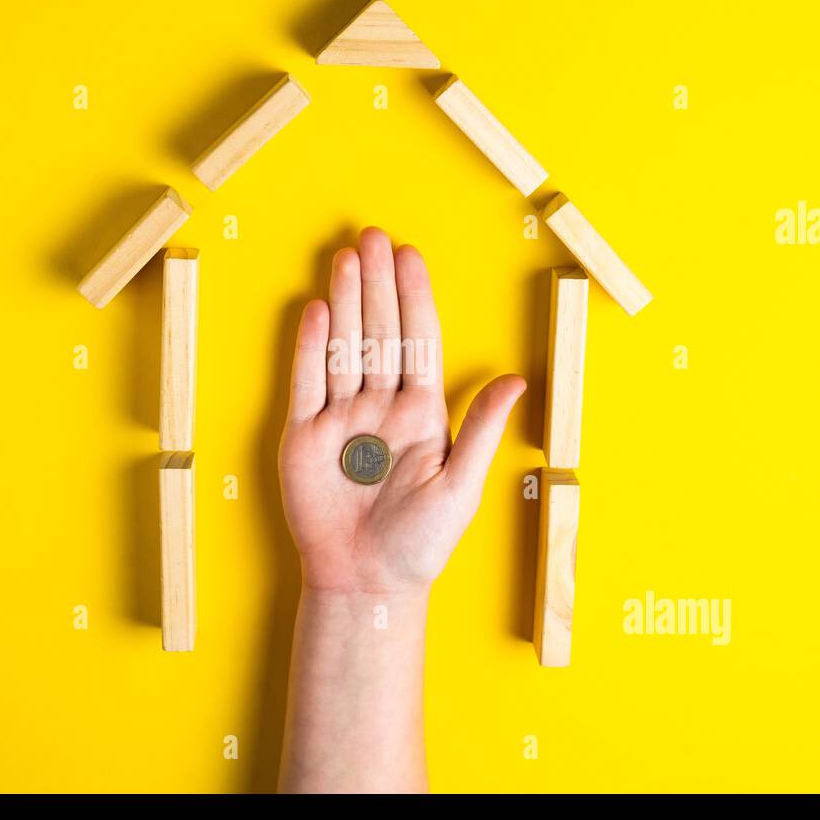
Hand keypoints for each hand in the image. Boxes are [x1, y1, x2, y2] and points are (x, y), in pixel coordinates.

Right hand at [278, 227, 525, 594]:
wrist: (366, 582)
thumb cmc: (420, 543)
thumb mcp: (462, 486)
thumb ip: (481, 428)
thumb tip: (516, 378)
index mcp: (422, 414)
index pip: (418, 342)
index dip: (414, 298)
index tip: (409, 256)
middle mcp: (381, 408)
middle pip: (379, 334)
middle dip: (377, 285)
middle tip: (372, 237)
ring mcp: (340, 419)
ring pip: (344, 349)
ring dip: (346, 303)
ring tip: (346, 258)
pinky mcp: (303, 437)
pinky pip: (307, 384)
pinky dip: (310, 348)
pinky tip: (318, 312)